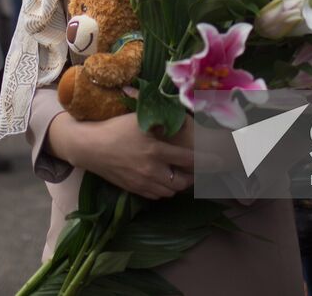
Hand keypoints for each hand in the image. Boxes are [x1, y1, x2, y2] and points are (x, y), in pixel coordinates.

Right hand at [47, 112, 194, 199]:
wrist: (90, 147)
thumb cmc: (116, 128)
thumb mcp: (140, 120)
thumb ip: (162, 121)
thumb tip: (183, 117)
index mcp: (155, 150)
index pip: (189, 160)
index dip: (207, 162)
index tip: (221, 161)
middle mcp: (152, 170)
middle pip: (183, 181)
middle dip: (193, 177)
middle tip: (197, 169)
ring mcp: (142, 182)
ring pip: (170, 191)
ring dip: (178, 184)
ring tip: (181, 174)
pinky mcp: (134, 190)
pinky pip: (156, 196)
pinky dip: (164, 190)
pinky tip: (163, 179)